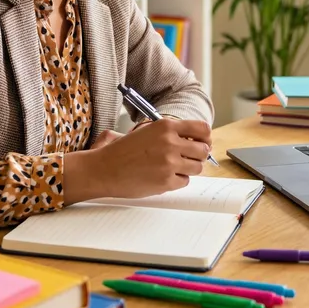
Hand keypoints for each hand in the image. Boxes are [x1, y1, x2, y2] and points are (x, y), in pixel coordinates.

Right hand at [89, 118, 211, 197]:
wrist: (104, 169)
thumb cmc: (121, 151)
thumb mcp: (146, 130)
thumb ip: (169, 131)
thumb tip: (192, 138)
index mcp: (166, 126)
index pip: (203, 129)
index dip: (205, 138)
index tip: (201, 142)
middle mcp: (170, 142)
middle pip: (203, 150)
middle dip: (197, 155)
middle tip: (187, 158)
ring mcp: (169, 163)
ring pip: (197, 167)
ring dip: (188, 169)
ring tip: (172, 168)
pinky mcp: (166, 181)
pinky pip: (185, 181)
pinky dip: (177, 181)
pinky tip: (163, 177)